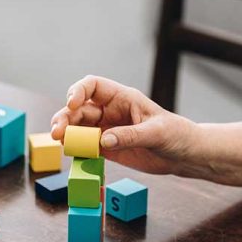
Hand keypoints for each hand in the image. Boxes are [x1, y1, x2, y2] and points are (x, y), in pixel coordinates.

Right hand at [50, 75, 197, 174]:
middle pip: (79, 109)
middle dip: (65, 118)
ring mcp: (107, 129)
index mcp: (122, 98)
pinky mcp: (108, 149)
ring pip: (79, 128)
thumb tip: (104, 140)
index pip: (93, 86)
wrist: (184, 155)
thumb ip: (130, 135)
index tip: (72, 104)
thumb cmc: (175, 134)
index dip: (78, 91)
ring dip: (66, 134)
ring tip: (59, 143)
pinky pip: (86, 147)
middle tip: (57, 133)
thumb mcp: (156, 133)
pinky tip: (72, 156)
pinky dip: (77, 150)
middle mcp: (110, 111)